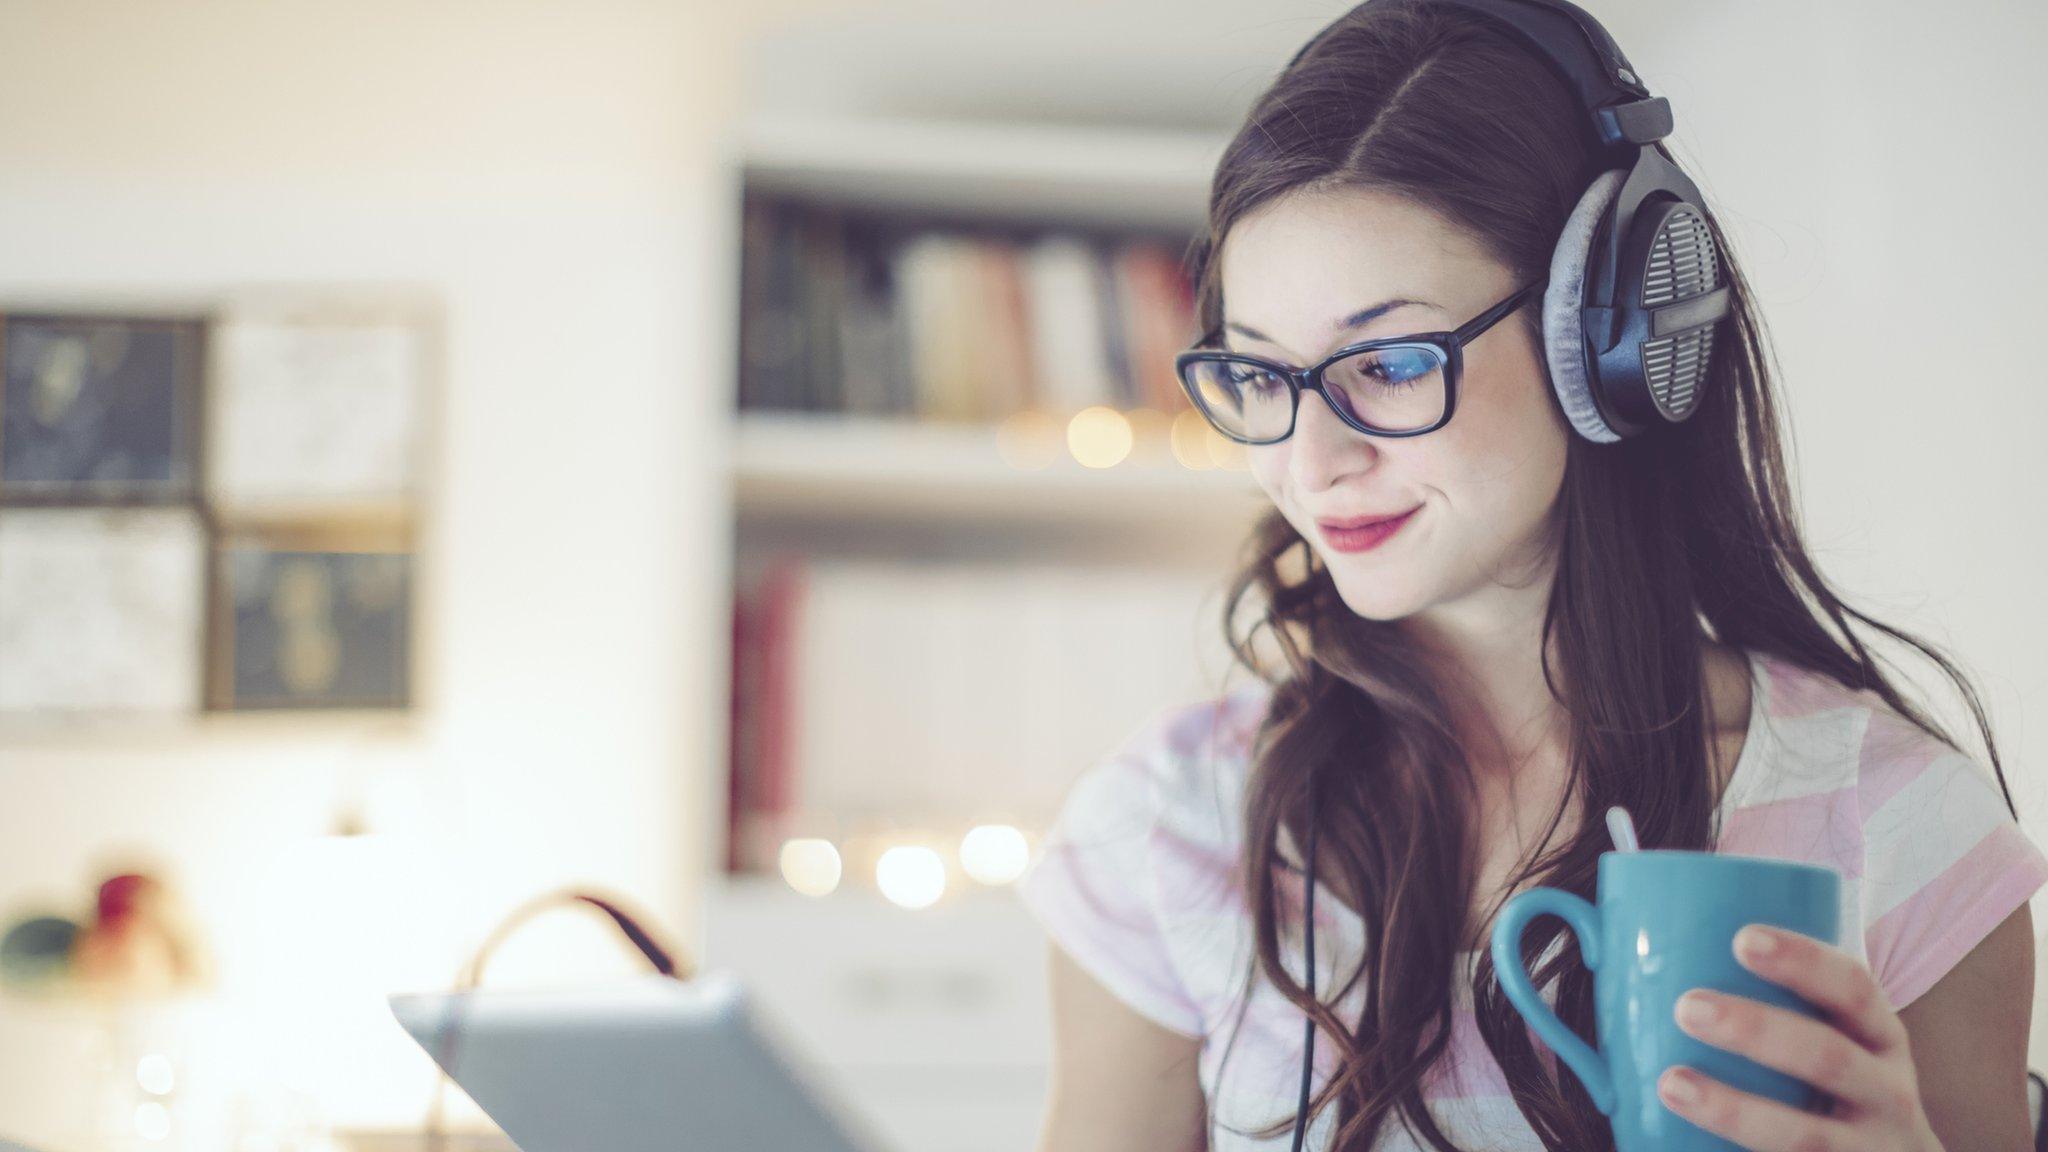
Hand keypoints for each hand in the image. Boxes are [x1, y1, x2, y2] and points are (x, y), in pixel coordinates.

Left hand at [1655, 924, 1943, 1151]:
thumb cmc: (1835, 1088)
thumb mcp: (1834, 1041)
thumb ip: (1768, 1004)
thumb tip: (1618, 938)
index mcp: (1879, 1037)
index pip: (1854, 988)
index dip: (1804, 961)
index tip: (1742, 938)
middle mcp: (1886, 1093)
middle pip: (1829, 1058)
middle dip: (1758, 1031)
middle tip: (1688, 1007)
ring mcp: (1870, 1150)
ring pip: (1807, 1136)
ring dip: (1736, 1111)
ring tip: (1672, 1084)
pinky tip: (1693, 1149)